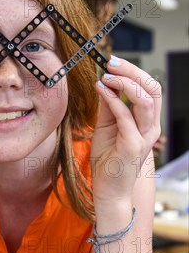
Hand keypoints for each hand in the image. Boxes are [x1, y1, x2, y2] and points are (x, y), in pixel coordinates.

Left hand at [91, 56, 161, 203]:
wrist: (108, 190)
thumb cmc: (108, 161)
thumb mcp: (106, 127)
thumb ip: (109, 106)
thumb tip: (104, 83)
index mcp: (147, 122)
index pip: (149, 89)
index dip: (133, 72)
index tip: (113, 63)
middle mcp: (150, 128)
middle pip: (152, 89)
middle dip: (132, 71)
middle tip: (111, 62)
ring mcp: (144, 137)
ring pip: (144, 100)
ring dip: (125, 83)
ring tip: (106, 76)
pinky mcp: (132, 146)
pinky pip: (125, 117)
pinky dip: (112, 100)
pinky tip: (100, 89)